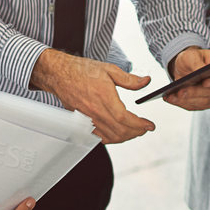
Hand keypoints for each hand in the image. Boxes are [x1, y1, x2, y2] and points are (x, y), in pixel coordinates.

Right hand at [31, 48, 153, 144]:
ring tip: (135, 130)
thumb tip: (146, 81)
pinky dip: (112, 139)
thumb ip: (129, 79)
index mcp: (104, 97)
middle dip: (136, 132)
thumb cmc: (81, 71)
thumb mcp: (109, 70)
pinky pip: (100, 138)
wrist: (60, 75)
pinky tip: (118, 133)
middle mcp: (95, 111)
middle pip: (120, 131)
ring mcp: (88, 119)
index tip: (150, 125)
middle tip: (145, 128)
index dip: (139, 125)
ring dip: (126, 137)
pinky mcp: (83, 123)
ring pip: (111, 137)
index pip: (125, 118)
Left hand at [164, 45, 209, 111]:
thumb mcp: (194, 55)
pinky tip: (169, 98)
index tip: (205, 82)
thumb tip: (199, 71)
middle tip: (181, 91)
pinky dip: (179, 102)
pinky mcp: (200, 104)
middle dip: (194, 93)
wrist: (186, 67)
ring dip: (185, 99)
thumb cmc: (193, 58)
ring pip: (199, 102)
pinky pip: (191, 106)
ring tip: (172, 96)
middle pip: (209, 93)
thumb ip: (197, 63)